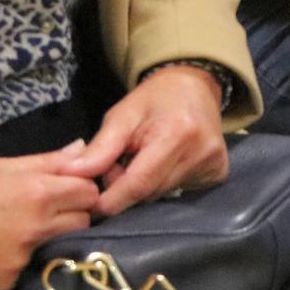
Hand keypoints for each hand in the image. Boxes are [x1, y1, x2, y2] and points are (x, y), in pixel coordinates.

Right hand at [0, 147, 100, 289]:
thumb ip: (46, 161)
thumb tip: (82, 149)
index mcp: (38, 194)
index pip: (89, 193)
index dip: (82, 190)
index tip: (70, 192)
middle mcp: (36, 229)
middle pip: (81, 223)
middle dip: (71, 216)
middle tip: (45, 212)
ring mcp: (20, 259)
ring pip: (55, 248)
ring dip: (45, 240)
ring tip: (16, 232)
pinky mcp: (4, 283)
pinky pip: (24, 270)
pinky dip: (16, 262)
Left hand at [59, 65, 231, 217]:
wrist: (196, 87)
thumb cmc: (155, 99)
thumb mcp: (122, 115)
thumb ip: (99, 148)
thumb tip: (70, 174)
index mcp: (176, 134)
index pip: (139, 184)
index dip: (112, 199)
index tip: (91, 202)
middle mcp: (201, 153)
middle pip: (150, 193)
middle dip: (125, 189)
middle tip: (117, 165)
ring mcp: (214, 165)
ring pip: (162, 195)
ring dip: (143, 187)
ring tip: (139, 162)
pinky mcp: (219, 174)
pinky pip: (178, 191)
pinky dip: (162, 184)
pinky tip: (161, 165)